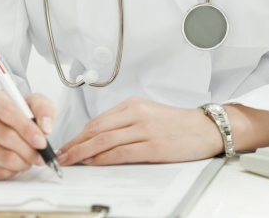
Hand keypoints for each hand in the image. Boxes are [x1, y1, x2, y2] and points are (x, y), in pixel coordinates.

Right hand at [0, 90, 54, 179]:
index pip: (7, 111)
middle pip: (6, 136)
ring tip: (30, 158)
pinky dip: (13, 171)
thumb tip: (45, 127)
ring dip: (23, 162)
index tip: (41, 140)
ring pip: (3, 157)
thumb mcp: (36, 103)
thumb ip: (44, 109)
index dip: (27, 128)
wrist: (9, 127)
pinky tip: (17, 164)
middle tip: (40, 154)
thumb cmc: (20, 114)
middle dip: (29, 149)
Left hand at [57, 97, 222, 165]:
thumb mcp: (149, 114)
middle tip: (61, 155)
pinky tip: (92, 163)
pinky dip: (102, 158)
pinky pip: (120, 152)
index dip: (78, 134)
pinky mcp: (153, 145)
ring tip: (70, 161)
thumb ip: (125, 123)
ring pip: (104, 141)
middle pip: (96, 130)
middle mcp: (136, 114)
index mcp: (133, 104)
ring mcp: (145, 129)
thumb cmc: (178, 124)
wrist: (207, 128)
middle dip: (75, 144)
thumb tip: (99, 139)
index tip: (67, 145)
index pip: (98, 121)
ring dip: (83, 152)